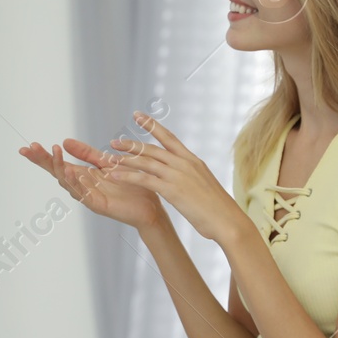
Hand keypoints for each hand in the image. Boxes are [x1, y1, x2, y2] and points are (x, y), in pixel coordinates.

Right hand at [20, 138, 165, 230]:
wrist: (150, 206)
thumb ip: (87, 154)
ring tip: (54, 154)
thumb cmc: (130, 186)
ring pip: (68, 183)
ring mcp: (88, 196)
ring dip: (60, 168)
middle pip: (57, 172)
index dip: (43, 156)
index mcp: (83, 176)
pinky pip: (84, 195)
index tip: (29, 145)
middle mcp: (82, 186)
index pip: (58, 164)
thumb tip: (65, 141)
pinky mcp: (99, 205)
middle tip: (31, 149)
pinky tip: (71, 173)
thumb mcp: (107, 163)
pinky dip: (76, 184)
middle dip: (44, 160)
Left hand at [109, 112, 250, 245]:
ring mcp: (178, 176)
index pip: (169, 137)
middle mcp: (184, 163)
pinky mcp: (172, 190)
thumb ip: (192, 176)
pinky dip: (128, 176)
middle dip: (131, 144)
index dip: (152, 125)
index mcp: (192, 160)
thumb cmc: (218, 208)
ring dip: (125, 158)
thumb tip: (186, 175)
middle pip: (152, 148)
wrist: (228, 221)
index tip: (138, 116)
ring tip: (109, 156)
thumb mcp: (205, 184)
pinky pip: (145, 180)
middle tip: (114, 141)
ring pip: (146, 162)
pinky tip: (115, 175)